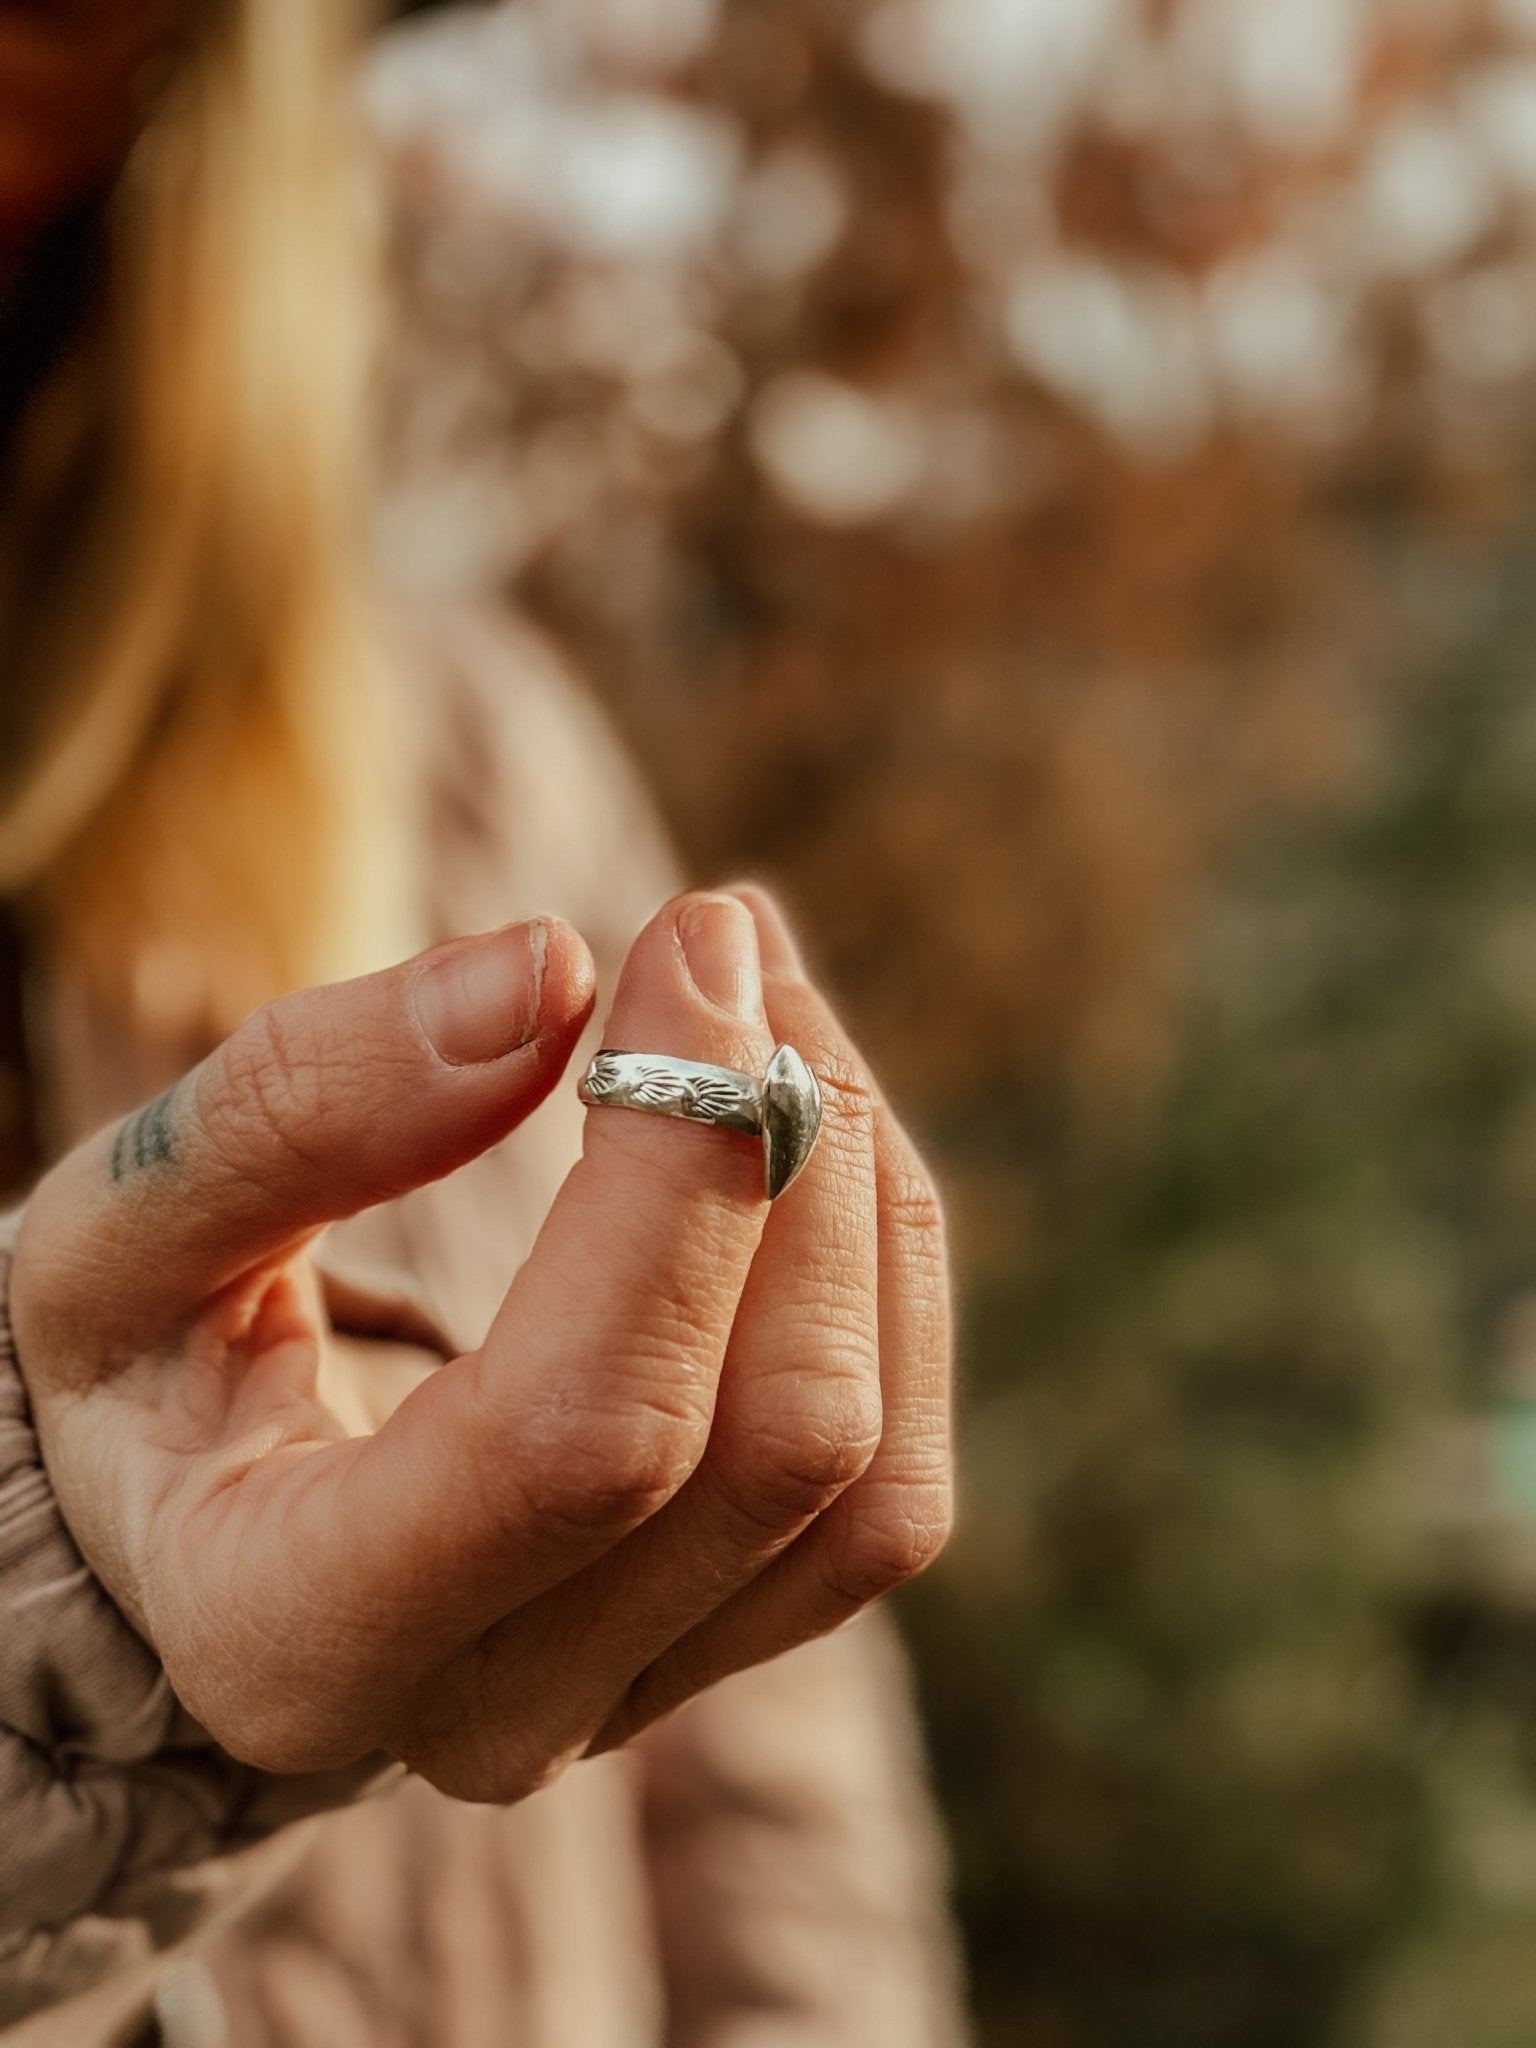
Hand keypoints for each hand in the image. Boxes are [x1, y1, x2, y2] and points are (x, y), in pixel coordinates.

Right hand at [11, 890, 951, 1800]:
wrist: (199, 1512)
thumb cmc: (144, 1365)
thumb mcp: (124, 1230)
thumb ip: (299, 1109)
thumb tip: (548, 976)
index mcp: (306, 1630)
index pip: (574, 1430)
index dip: (677, 1172)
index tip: (687, 945)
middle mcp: (496, 1711)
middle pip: (762, 1438)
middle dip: (785, 1146)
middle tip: (725, 936)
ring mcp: (639, 1689)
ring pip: (860, 1456)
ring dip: (858, 1187)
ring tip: (772, 1001)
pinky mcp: (734, 1635)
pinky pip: (891, 1473)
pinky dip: (885, 1267)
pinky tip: (813, 1128)